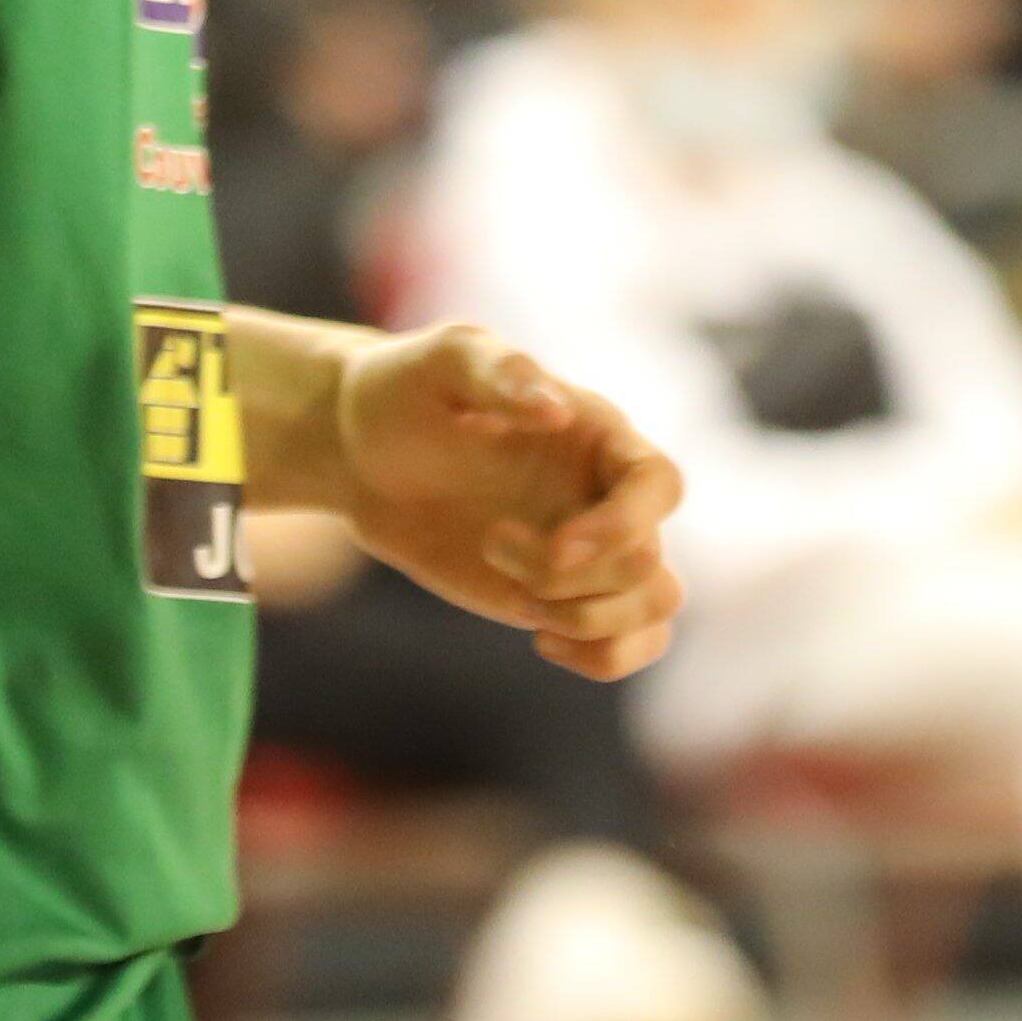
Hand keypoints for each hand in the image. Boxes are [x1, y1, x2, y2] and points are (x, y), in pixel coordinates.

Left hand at [302, 322, 686, 681]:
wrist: (361, 454)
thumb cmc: (404, 392)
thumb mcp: (442, 361)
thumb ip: (500, 371)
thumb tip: (556, 409)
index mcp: (597, 433)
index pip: (660, 485)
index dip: (624, 526)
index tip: (558, 545)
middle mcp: (605, 494)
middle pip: (649, 563)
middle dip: (570, 578)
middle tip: (492, 542)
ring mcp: (588, 552)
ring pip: (655, 609)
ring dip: (589, 620)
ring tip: (516, 595)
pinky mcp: (560, 597)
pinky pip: (625, 645)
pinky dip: (602, 659)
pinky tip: (539, 638)